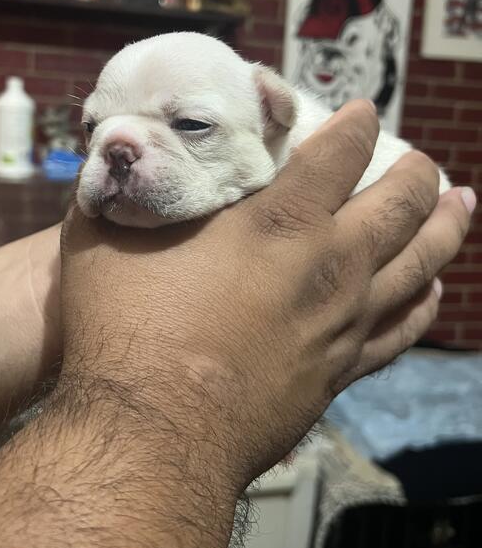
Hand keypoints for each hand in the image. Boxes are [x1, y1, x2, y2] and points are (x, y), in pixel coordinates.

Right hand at [59, 100, 472, 492]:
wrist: (153, 435)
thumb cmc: (125, 332)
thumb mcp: (102, 241)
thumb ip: (117, 190)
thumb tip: (113, 154)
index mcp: (279, 221)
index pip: (342, 153)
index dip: (359, 124)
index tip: (366, 112)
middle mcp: (330, 264)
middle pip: (402, 203)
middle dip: (417, 173)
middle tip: (422, 161)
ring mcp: (344, 322)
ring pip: (422, 262)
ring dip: (445, 227)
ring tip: (460, 205)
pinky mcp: (341, 371)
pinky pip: (404, 328)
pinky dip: (425, 302)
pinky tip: (432, 289)